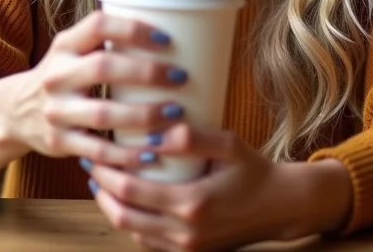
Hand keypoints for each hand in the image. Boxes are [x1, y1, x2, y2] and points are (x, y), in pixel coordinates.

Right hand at [0, 11, 188, 167]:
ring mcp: (55, 110)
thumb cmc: (66, 75)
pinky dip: (127, 155)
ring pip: (103, 114)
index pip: (98, 26)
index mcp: (65, 45)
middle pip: (103, 68)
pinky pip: (97, 151)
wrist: (17, 112)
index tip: (166, 39)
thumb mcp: (74, 50)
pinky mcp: (58, 142)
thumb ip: (106, 41)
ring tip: (175, 116)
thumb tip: (173, 32)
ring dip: (143, 116)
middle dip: (146, 72)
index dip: (132, 29)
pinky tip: (152, 152)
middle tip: (180, 77)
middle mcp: (57, 75)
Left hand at [85, 124, 351, 250]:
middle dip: (102, 191)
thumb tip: (158, 132)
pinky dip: (132, 223)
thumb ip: (194, 137)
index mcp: (192, 204)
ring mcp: (187, 248)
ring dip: (113, 208)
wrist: (280, 207)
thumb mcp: (230, 145)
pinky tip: (129, 203)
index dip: (106, 173)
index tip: (96, 152)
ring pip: (132, 232)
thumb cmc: (255, 171)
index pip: (131, 191)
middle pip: (124, 216)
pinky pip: (148, 242)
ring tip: (105, 183)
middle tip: (92, 165)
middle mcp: (185, 233)